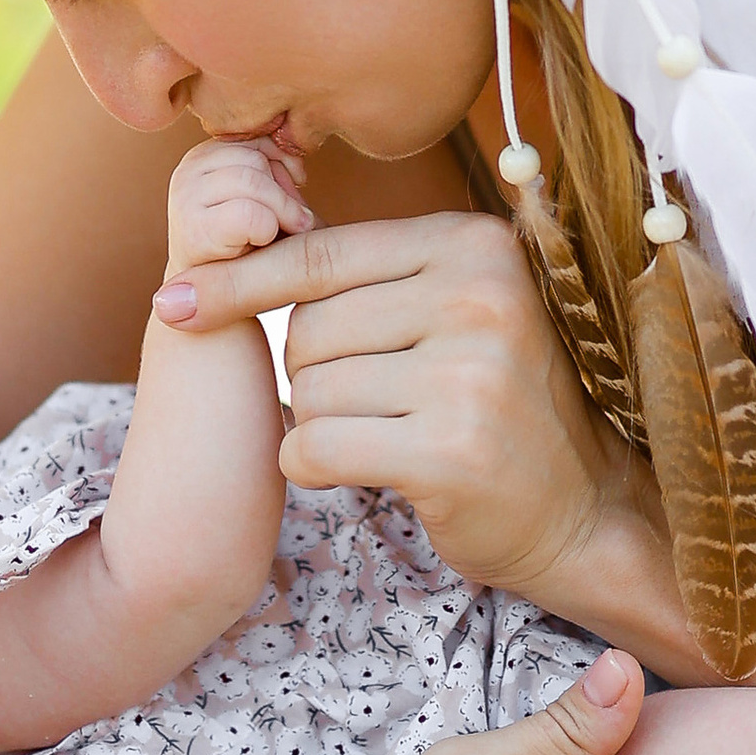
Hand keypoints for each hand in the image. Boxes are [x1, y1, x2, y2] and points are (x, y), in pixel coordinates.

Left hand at [158, 204, 631, 606]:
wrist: (579, 510)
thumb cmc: (496, 402)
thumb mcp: (454, 309)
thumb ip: (368, 276)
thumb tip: (220, 255)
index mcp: (475, 244)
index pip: (320, 256)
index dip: (242, 281)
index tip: (175, 302)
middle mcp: (480, 297)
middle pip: (307, 328)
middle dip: (313, 372)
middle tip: (375, 400)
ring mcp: (469, 375)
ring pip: (307, 391)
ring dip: (320, 423)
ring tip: (385, 434)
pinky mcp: (449, 452)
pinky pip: (316, 448)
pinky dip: (315, 466)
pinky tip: (359, 470)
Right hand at [161, 134, 313, 276]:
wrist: (217, 305)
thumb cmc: (252, 246)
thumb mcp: (269, 197)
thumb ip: (281, 170)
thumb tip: (300, 171)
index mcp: (206, 154)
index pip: (259, 138)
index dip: (285, 167)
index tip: (293, 197)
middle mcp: (188, 170)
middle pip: (255, 159)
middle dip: (283, 193)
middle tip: (290, 224)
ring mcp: (184, 199)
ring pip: (253, 182)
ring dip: (280, 212)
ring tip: (277, 235)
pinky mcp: (192, 232)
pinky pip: (249, 214)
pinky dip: (267, 231)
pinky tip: (259, 246)